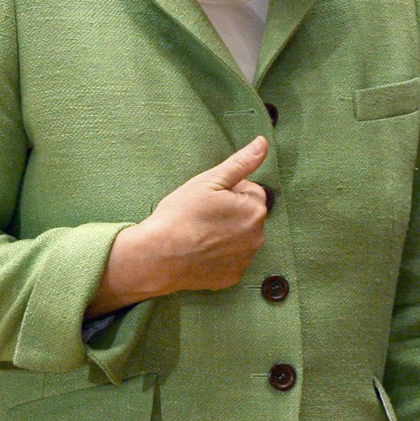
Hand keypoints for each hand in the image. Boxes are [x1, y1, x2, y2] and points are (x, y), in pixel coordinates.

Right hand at [87, 137, 268, 314]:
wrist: (157, 256)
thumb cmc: (180, 215)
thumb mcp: (209, 181)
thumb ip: (241, 162)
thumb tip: (263, 143)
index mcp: (255, 210)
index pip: (251, 191)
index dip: (228, 191)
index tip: (209, 199)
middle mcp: (258, 237)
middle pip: (248, 215)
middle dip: (231, 211)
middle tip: (202, 215)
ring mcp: (246, 259)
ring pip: (240, 237)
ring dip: (227, 232)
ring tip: (199, 233)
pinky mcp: (233, 276)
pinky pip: (231, 258)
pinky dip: (220, 254)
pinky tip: (200, 250)